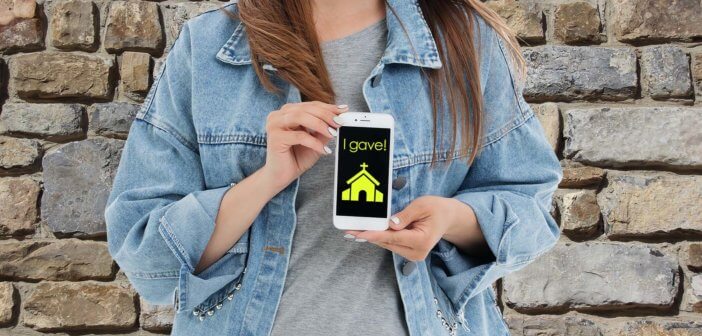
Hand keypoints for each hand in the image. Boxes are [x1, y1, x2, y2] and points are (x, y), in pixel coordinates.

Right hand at [262, 102, 347, 189]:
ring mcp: (274, 125)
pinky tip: (324, 150)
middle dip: (326, 115)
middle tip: (339, 122)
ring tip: (333, 133)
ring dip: (320, 125)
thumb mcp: (316, 140)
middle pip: (306, 109)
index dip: (328, 107)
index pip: (310, 105)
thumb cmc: (296, 157)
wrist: (281, 176)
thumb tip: (339, 119)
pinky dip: (314, 142)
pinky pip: (299, 136)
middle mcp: (278, 116)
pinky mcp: (275, 138)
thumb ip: (324, 129)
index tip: (343, 110)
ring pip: (300, 117)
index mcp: (288, 112)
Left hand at [344, 195, 481, 260]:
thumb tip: (389, 224)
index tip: (358, 234)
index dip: (373, 235)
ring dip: (372, 236)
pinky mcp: (408, 252)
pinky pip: (390, 244)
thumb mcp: (422, 205)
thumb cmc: (437, 209)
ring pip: (386, 244)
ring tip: (355, 228)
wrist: (448, 218)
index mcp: (422, 240)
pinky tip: (368, 230)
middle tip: (349, 228)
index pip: (392, 238)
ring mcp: (413, 254)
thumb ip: (405, 216)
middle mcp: (417, 252)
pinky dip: (380, 236)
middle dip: (368, 235)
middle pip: (386, 243)